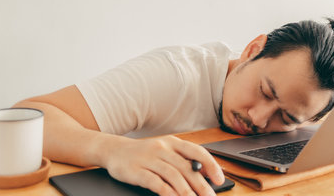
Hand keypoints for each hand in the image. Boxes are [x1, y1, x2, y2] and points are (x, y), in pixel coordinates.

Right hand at [102, 135, 223, 195]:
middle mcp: (163, 149)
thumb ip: (184, 159)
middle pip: (187, 167)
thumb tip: (207, 172)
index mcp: (173, 142)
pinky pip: (155, 182)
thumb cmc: (145, 153)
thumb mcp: (166, 150)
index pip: (197, 152)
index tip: (219, 180)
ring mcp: (149, 159)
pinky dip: (167, 192)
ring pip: (173, 175)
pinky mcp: (137, 171)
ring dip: (186, 191)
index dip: (211, 165)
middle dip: (201, 185)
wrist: (115, 150)